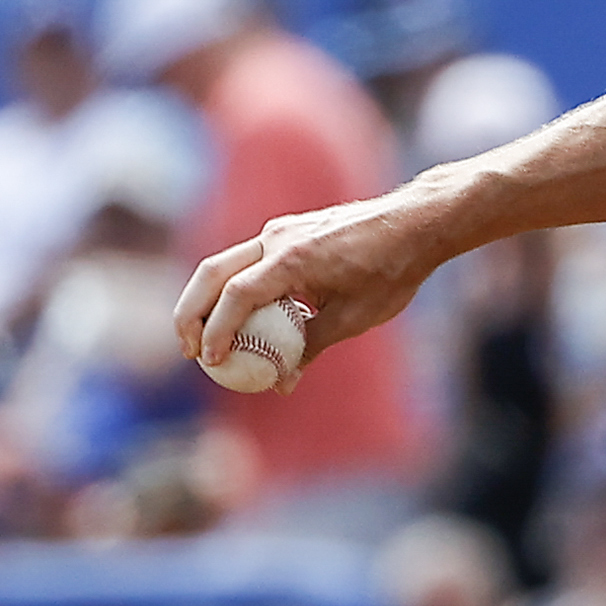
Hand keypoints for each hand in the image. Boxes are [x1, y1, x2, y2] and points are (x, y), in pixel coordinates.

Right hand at [173, 187, 446, 393]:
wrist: (415, 222)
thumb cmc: (391, 271)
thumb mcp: (355, 317)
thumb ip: (312, 347)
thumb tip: (282, 383)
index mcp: (293, 259)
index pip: (237, 295)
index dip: (218, 330)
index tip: (210, 361)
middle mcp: (278, 237)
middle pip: (212, 273)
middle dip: (190, 313)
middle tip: (189, 351)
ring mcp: (280, 229)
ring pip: (224, 263)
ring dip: (206, 299)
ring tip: (203, 338)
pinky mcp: (287, 229)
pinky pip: (248, 259)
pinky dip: (232, 286)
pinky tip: (238, 316)